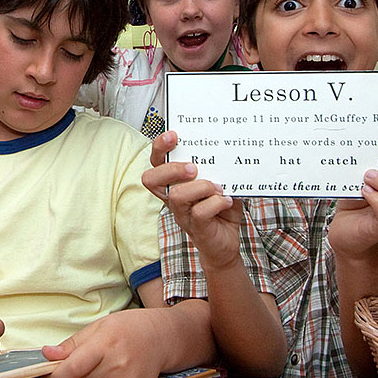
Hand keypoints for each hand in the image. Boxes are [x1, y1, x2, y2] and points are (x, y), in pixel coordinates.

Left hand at [41, 309, 163, 377]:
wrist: (161, 338)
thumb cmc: (128, 329)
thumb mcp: (98, 327)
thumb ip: (71, 344)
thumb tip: (47, 355)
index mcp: (107, 344)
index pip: (73, 368)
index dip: (55, 375)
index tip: (45, 376)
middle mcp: (118, 367)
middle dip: (71, 375)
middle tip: (82, 362)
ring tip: (101, 367)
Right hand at [141, 131, 240, 269]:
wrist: (225, 242)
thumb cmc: (219, 209)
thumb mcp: (218, 182)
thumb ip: (218, 168)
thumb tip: (225, 149)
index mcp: (174, 182)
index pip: (156, 161)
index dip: (159, 147)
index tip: (173, 135)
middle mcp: (172, 197)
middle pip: (151, 178)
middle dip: (171, 168)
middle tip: (192, 167)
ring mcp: (182, 213)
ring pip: (176, 195)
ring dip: (200, 186)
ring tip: (216, 186)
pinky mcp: (196, 226)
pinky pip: (200, 212)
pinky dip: (216, 202)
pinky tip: (226, 200)